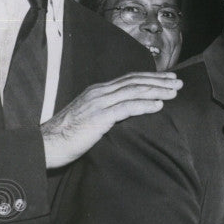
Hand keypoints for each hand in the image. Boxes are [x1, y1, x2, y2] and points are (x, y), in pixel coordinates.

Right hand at [41, 72, 181, 168]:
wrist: (45, 145)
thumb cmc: (67, 136)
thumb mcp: (89, 119)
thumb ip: (105, 113)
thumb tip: (123, 115)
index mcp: (97, 91)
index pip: (129, 80)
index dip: (150, 78)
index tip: (167, 79)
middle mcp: (99, 92)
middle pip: (135, 82)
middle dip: (159, 81)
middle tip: (178, 82)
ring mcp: (98, 103)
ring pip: (133, 91)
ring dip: (157, 90)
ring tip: (174, 92)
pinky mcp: (98, 117)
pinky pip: (126, 108)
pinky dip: (144, 105)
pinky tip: (159, 106)